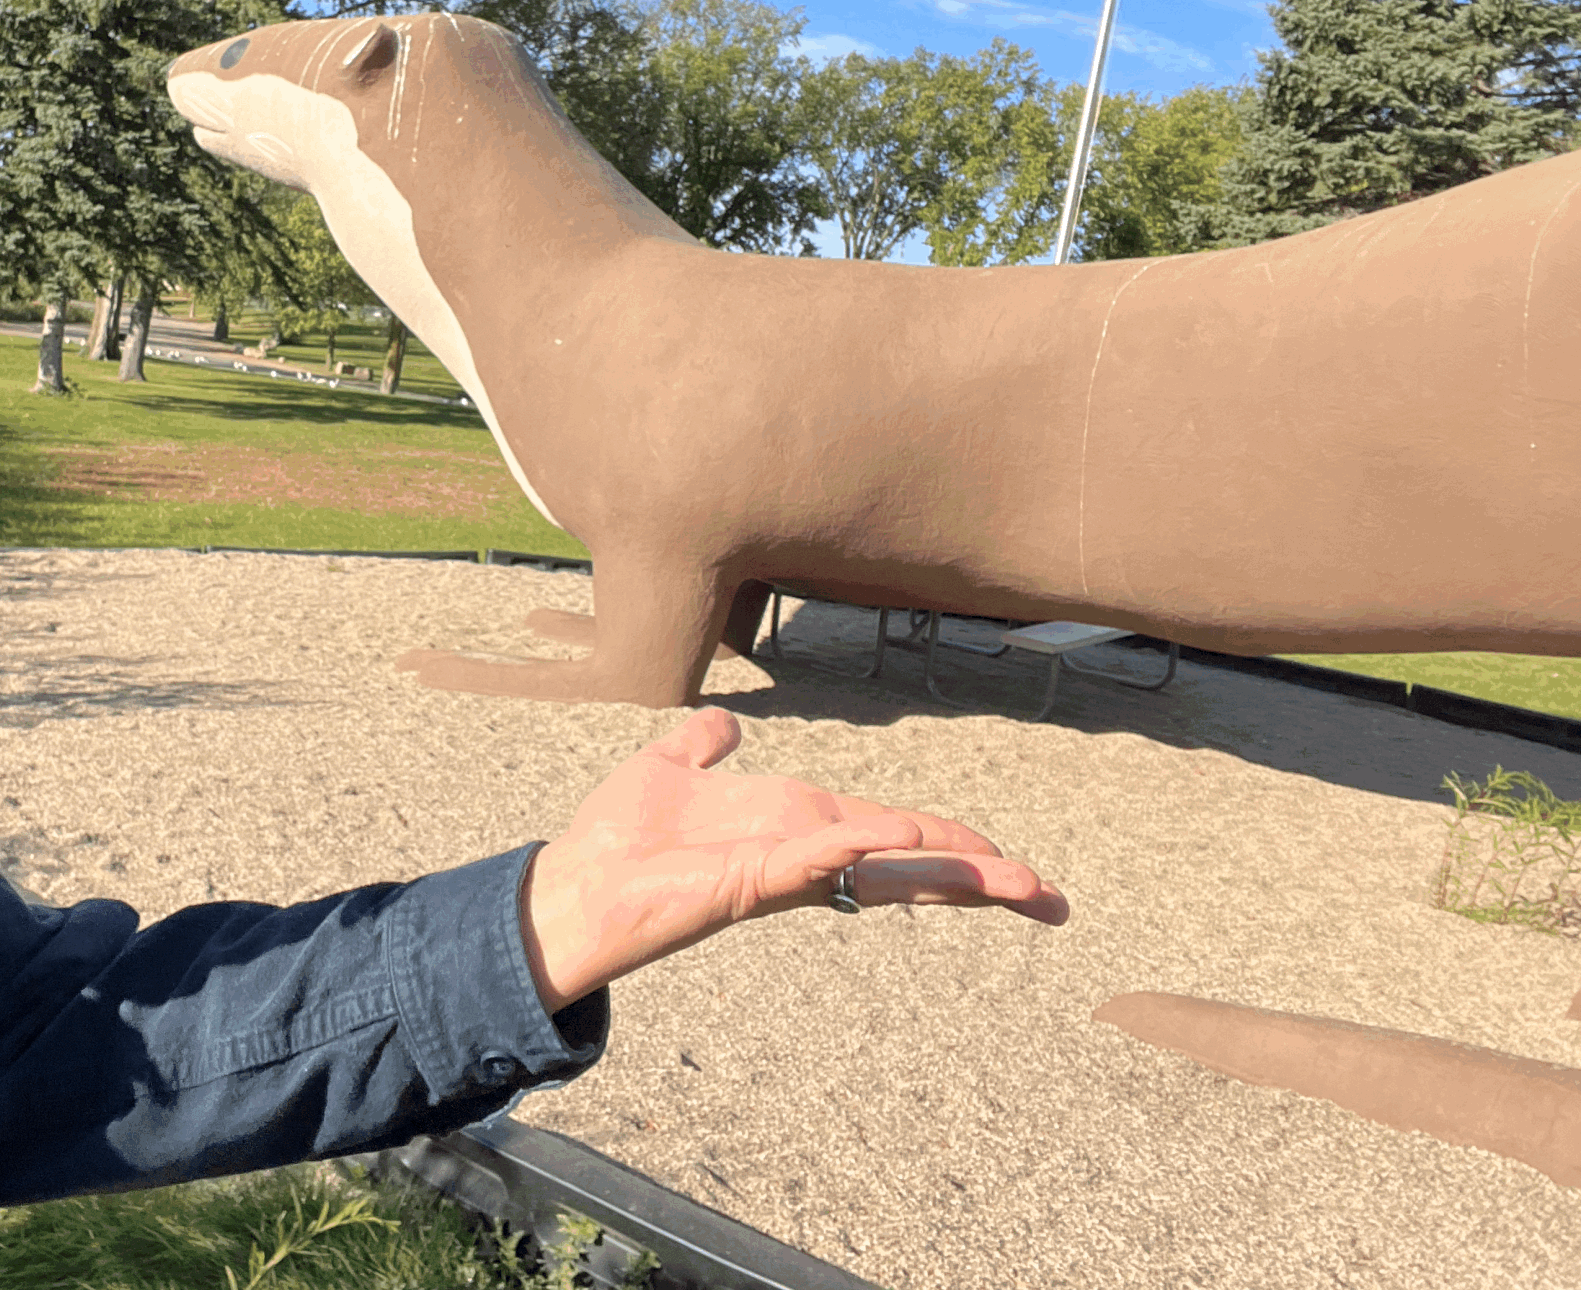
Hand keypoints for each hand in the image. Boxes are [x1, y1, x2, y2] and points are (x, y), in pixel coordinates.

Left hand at [518, 706, 1068, 1012]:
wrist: (572, 879)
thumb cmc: (620, 837)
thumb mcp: (669, 768)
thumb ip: (702, 746)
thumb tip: (724, 724)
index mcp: (797, 827)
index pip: (893, 834)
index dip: (952, 844)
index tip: (1015, 866)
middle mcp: (804, 856)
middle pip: (909, 864)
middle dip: (981, 879)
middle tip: (1051, 899)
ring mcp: (784, 873)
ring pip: (882, 870)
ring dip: (947, 872)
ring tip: (1017, 883)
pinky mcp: (750, 882)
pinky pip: (815, 860)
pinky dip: (856, 848)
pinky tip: (896, 838)